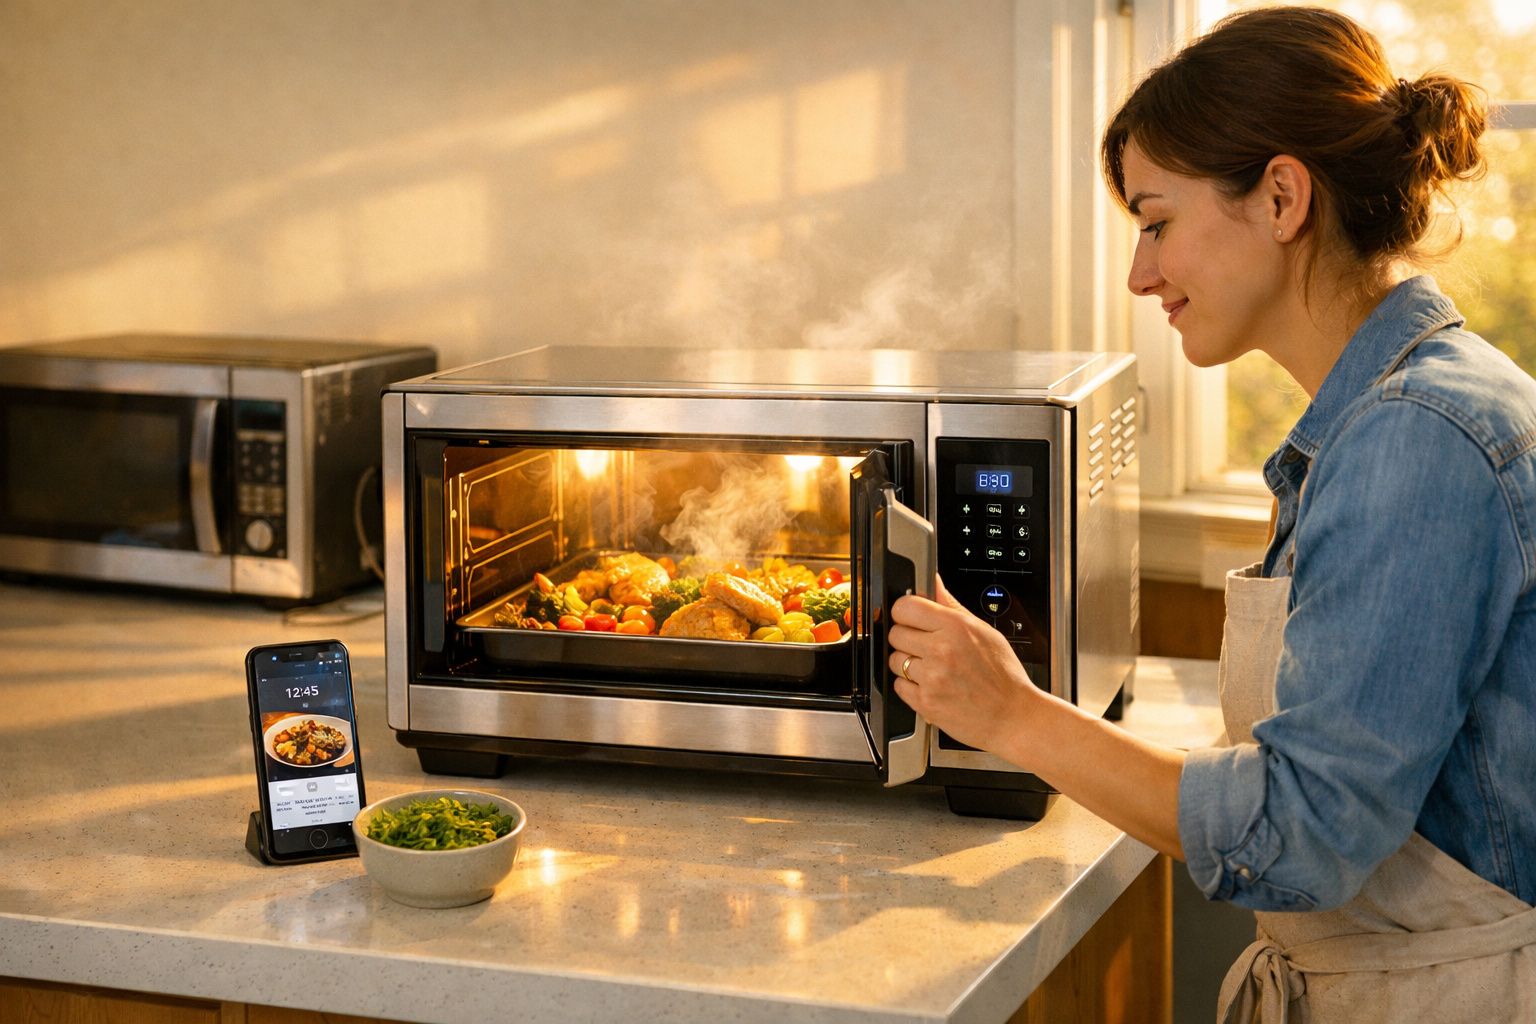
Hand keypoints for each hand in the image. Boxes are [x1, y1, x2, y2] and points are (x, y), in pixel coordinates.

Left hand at [886, 576, 1043, 763]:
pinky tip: (931, 686)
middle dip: (907, 639)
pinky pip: (899, 686)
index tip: (910, 619)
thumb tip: (934, 583)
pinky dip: (910, 687)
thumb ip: (952, 606)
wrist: (1013, 716)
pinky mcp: (925, 702)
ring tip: (932, 670)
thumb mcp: (984, 632)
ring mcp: (932, 677)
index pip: (905, 607)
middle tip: (925, 648)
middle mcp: (941, 649)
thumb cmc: (1004, 676)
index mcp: (956, 627)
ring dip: (907, 665)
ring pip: (894, 661)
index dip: (905, 613)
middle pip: (895, 633)